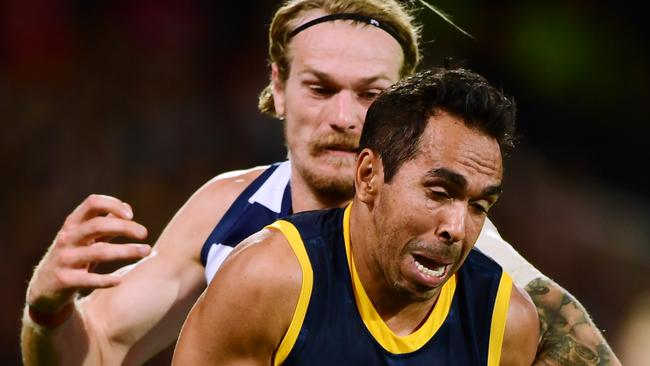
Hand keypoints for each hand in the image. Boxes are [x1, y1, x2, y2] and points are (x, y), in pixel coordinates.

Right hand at [26, 194, 150, 314]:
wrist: (45, 289)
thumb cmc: (73, 256)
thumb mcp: (86, 238)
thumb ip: (106, 223)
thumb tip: (127, 208)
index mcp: (73, 223)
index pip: (93, 203)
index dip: (113, 204)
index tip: (131, 215)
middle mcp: (68, 238)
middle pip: (98, 224)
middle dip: (125, 227)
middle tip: (145, 233)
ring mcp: (65, 259)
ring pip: (99, 251)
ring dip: (126, 250)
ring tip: (147, 251)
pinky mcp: (64, 280)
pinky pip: (89, 279)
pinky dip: (106, 279)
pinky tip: (120, 280)